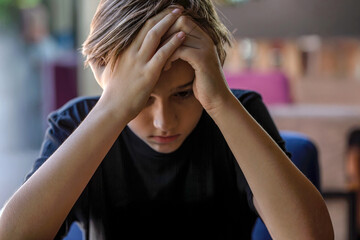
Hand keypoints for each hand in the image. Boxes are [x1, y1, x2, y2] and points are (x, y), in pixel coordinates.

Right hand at [89, 6, 185, 120]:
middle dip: (163, 14)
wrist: (113, 108)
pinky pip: (163, 53)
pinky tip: (182, 35)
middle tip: (176, 7)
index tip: (162, 11)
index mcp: (122, 50)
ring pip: (155, 35)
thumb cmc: (111, 92)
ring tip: (181, 14)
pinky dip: (173, 42)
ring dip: (169, 22)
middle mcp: (131, 52)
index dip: (152, 17)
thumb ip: (99, 60)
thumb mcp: (102, 71)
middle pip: (148, 26)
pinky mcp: (148, 73)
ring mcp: (139, 62)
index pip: (138, 27)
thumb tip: (91, 55)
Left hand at [161, 15, 231, 113]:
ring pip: (178, 36)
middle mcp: (206, 38)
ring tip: (159, 61)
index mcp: (203, 37)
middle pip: (180, 22)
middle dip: (164, 35)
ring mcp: (205, 47)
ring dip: (164, 48)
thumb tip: (166, 42)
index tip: (158, 43)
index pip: (182, 19)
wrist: (217, 100)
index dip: (167, 28)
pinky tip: (167, 67)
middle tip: (156, 50)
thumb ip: (185, 49)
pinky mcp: (202, 59)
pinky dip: (169, 57)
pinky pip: (180, 50)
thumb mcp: (193, 62)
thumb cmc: (202, 83)